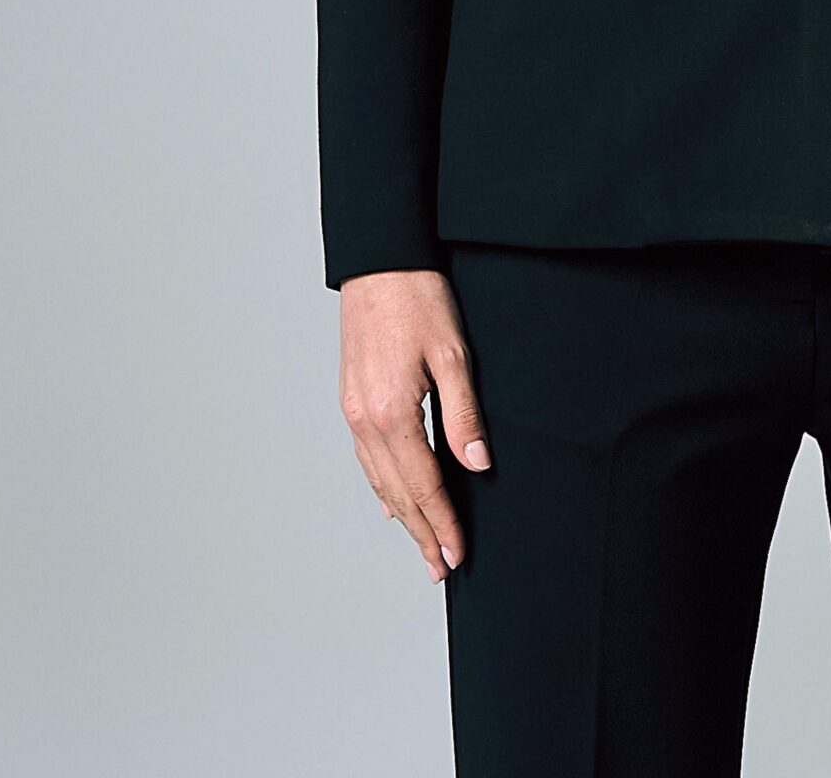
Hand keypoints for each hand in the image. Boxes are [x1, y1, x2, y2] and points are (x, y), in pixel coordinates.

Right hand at [337, 268, 491, 582]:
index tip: (458, 555)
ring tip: (423, 544)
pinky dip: (382, 485)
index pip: (423, 484)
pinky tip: (391, 502)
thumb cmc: (418, 299)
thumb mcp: (453, 354)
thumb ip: (464, 415)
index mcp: (392, 413)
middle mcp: (366, 420)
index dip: (443, 522)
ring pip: (379, 479)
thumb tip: (478, 466)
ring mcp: (354, 411)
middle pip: (397, 492)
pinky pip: (366, 457)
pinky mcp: (352, 399)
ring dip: (402, 516)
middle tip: (442, 568)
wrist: (379, 262)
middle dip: (422, 532)